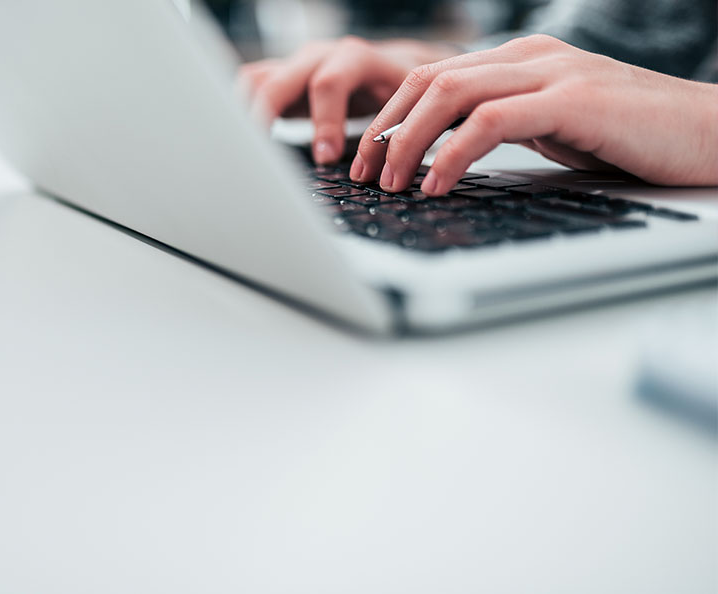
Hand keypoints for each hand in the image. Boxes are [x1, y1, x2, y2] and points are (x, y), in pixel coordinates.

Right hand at [239, 36, 455, 163]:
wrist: (391, 70)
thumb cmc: (401, 93)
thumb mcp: (406, 107)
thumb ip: (392, 132)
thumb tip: (381, 171)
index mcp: (356, 58)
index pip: (329, 83)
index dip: (324, 121)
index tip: (325, 157)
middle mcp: (320, 56)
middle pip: (279, 81)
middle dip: (268, 120)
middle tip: (266, 160)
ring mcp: (296, 65)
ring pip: (256, 81)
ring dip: (247, 115)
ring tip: (247, 153)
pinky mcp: (281, 78)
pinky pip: (251, 88)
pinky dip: (242, 112)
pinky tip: (243, 143)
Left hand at [351, 35, 717, 193]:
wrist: (708, 135)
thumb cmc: (629, 139)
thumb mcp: (550, 129)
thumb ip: (504, 129)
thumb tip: (448, 157)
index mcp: (520, 61)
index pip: (433, 77)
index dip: (390, 116)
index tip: (368, 158)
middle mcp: (530, 57)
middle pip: (430, 80)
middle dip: (386, 129)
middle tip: (364, 174)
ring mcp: (551, 73)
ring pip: (451, 93)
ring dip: (409, 141)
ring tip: (391, 183)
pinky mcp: (572, 99)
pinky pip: (491, 120)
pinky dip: (453, 153)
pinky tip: (436, 184)